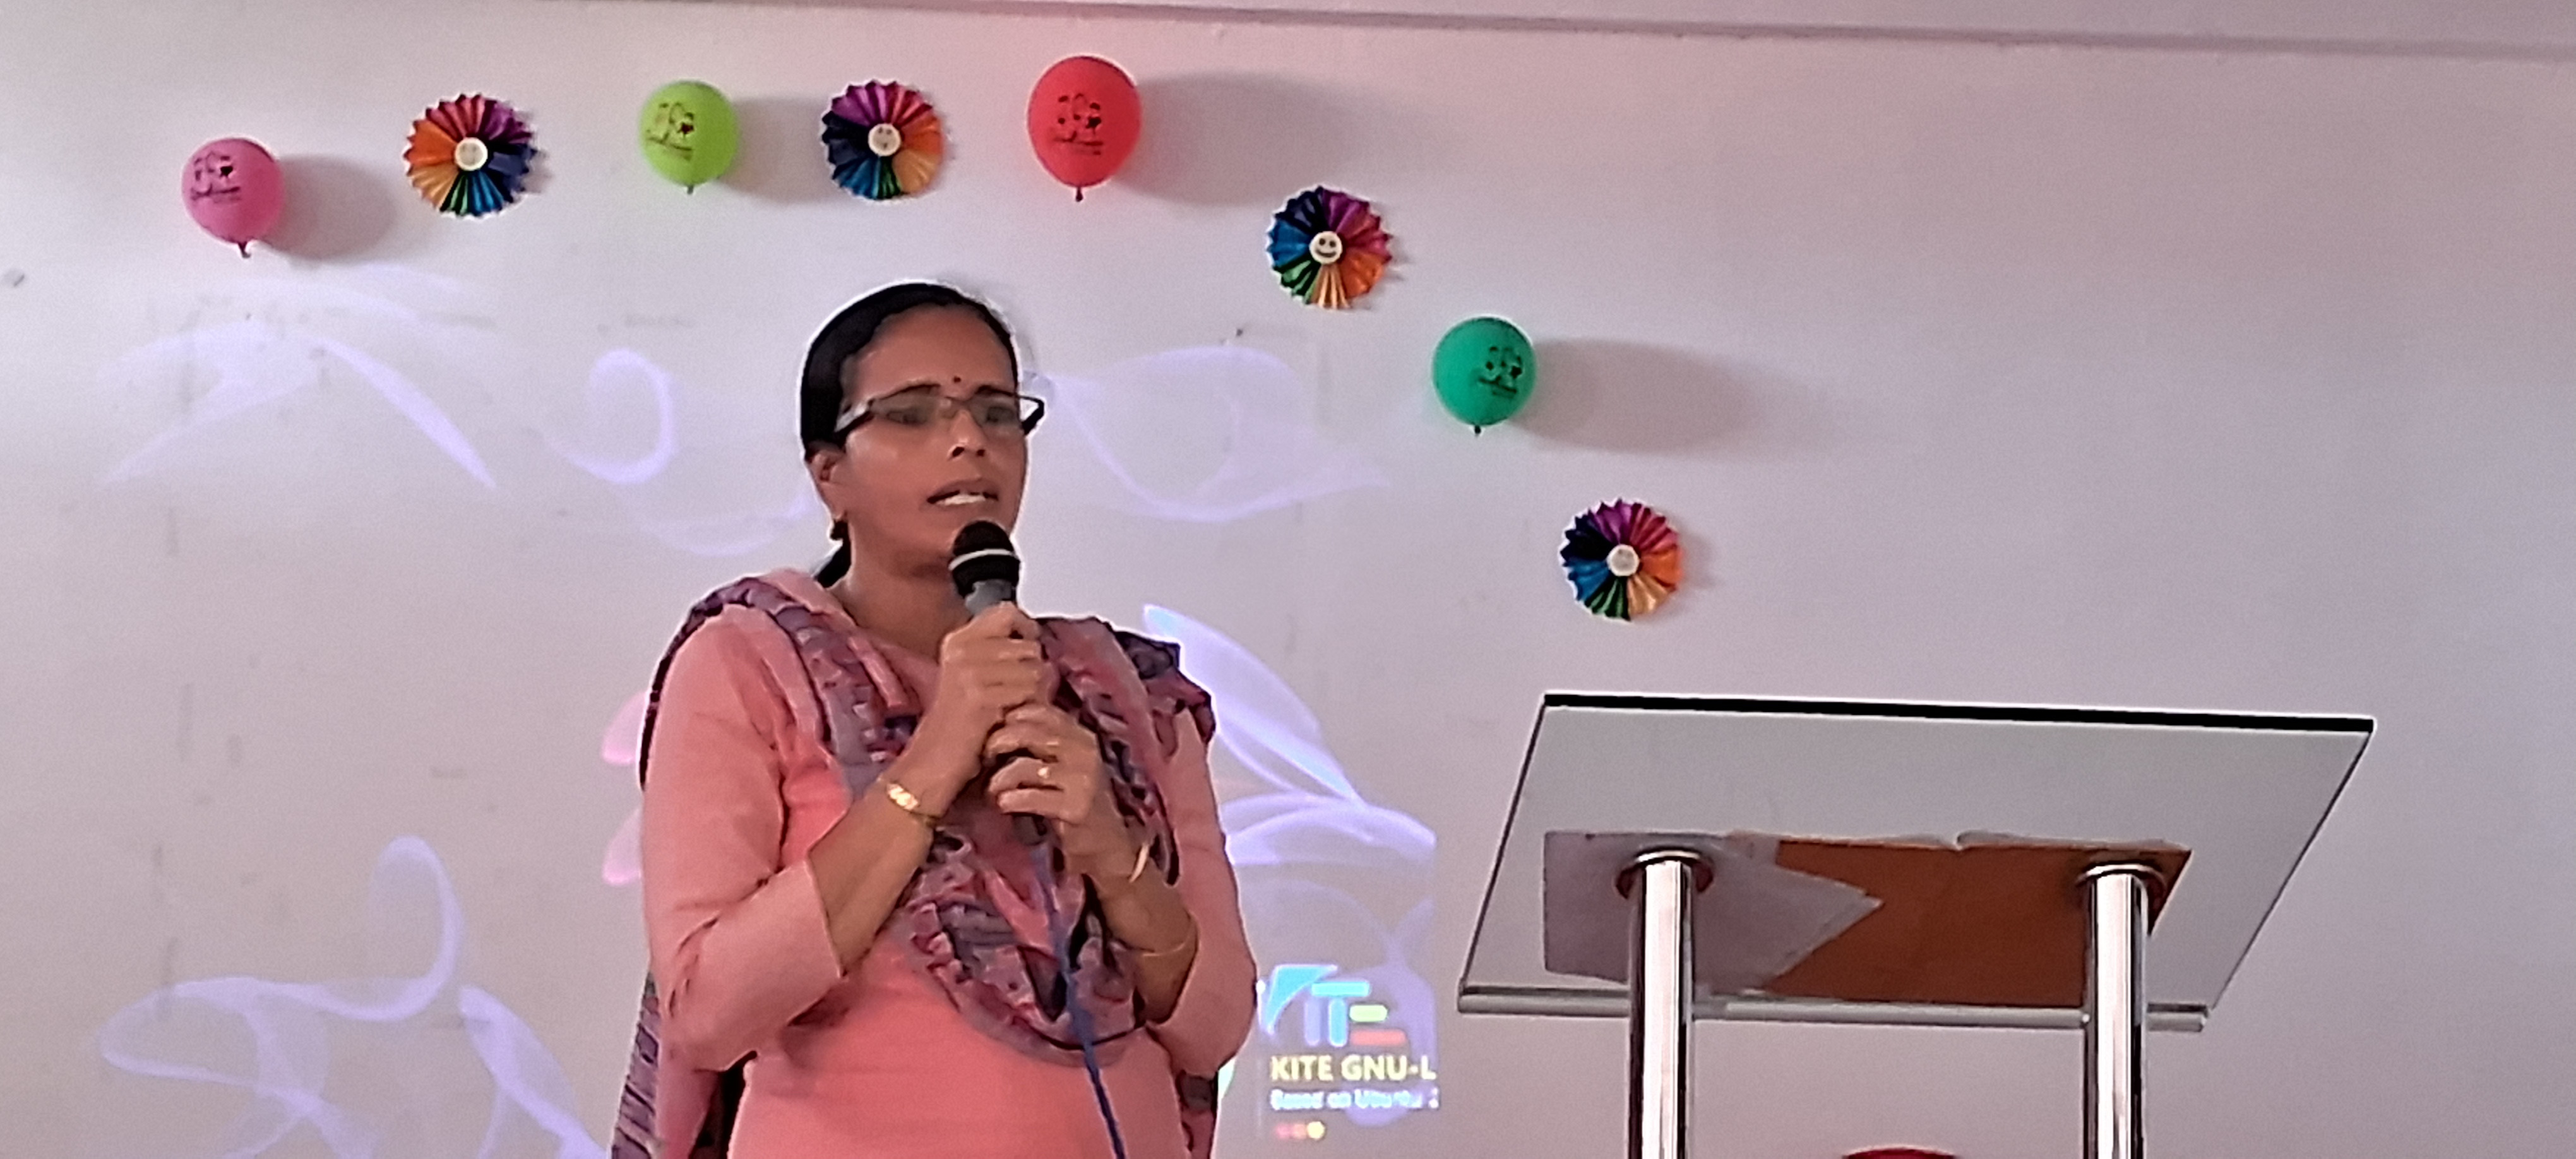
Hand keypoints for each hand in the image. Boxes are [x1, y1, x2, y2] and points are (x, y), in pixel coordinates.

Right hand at [895, 603, 1046, 810]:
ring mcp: (971, 671)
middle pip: (1029, 645)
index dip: (1026, 630)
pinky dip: (1030, 709)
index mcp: (957, 641)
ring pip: (1036, 668)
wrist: (930, 768)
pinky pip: (1031, 692)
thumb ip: (997, 656)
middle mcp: (962, 649)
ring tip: (1013, 711)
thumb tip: (1035, 642)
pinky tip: (1011, 722)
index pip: (1007, 612)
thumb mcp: (971, 682)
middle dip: (1034, 672)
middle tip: (1018, 697)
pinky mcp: (982, 696)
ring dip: (1036, 693)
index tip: (1027, 651)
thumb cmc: (956, 731)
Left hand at [984, 704, 1132, 875]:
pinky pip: (1031, 797)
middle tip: (986, 758)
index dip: (1009, 718)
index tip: (994, 735)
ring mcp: (1082, 778)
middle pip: (1028, 732)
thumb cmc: (1072, 798)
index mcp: (1080, 734)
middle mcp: (1085, 750)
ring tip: (992, 790)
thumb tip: (999, 720)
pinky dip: (1010, 800)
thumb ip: (1042, 740)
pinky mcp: (1076, 807)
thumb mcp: (1063, 762)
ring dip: (999, 779)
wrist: (1104, 842)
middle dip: (999, 742)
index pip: (1037, 710)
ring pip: (1024, 766)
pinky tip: (1003, 804)